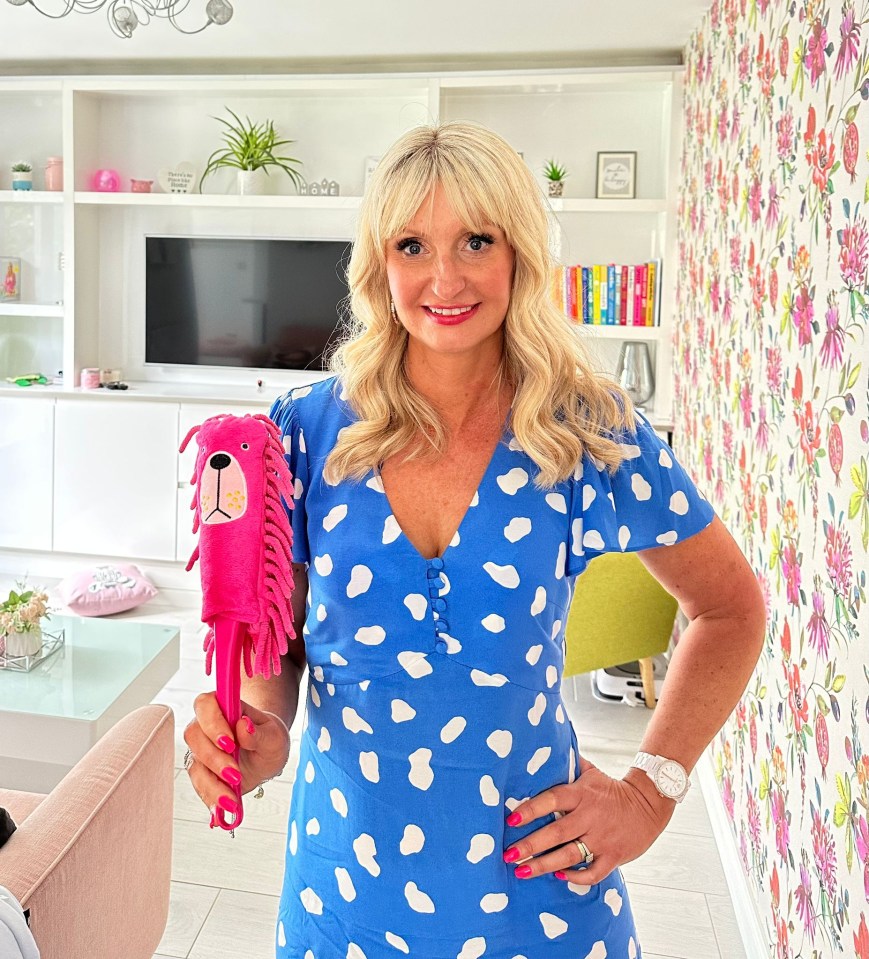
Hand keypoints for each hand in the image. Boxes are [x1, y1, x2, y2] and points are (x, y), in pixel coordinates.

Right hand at [183, 693, 290, 820]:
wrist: (266, 756)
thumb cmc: (268, 737)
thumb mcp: (273, 735)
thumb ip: (258, 732)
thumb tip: (243, 726)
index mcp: (223, 707)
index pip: (205, 704)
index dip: (212, 722)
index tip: (230, 742)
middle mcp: (206, 727)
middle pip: (194, 736)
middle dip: (214, 758)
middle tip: (235, 773)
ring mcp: (201, 750)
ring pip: (195, 764)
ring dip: (212, 783)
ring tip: (232, 798)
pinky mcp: (202, 772)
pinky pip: (199, 785)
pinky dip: (212, 798)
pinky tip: (225, 806)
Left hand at [501, 756, 674, 884]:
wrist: (649, 804)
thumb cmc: (611, 788)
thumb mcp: (591, 771)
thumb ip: (568, 764)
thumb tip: (546, 747)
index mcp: (582, 794)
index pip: (552, 799)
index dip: (532, 809)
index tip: (512, 819)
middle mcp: (590, 816)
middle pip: (556, 832)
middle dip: (530, 845)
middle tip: (507, 854)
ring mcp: (602, 838)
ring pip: (570, 855)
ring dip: (544, 865)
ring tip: (522, 871)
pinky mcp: (614, 856)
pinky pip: (593, 872)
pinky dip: (575, 877)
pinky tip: (559, 876)